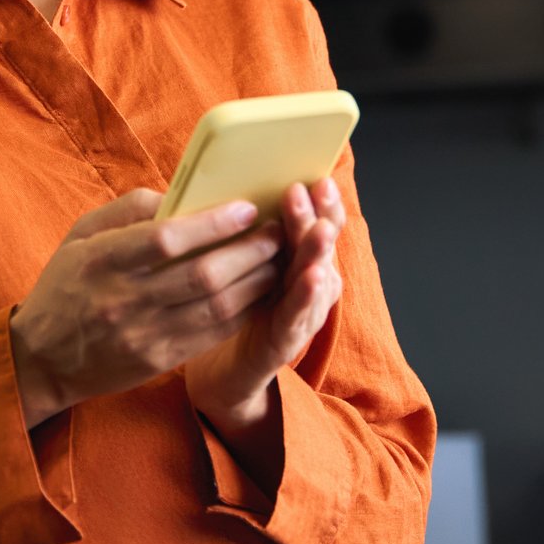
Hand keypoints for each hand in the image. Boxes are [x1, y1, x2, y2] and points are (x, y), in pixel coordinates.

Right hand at [8, 188, 287, 426]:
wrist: (40, 361)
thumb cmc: (65, 286)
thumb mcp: (80, 236)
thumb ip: (128, 209)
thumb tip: (181, 192)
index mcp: (101, 260)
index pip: (165, 239)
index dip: (212, 223)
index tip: (246, 208)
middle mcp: (123, 299)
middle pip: (202, 274)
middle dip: (249, 250)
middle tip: (279, 230)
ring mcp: (143, 334)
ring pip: (216, 306)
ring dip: (257, 280)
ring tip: (279, 258)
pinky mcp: (159, 360)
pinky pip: (213, 334)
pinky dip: (244, 310)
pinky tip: (261, 291)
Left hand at [180, 177, 344, 420]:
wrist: (223, 368)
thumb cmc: (229, 303)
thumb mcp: (239, 259)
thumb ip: (242, 228)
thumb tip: (232, 182)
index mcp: (296, 258)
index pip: (317, 223)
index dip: (321, 202)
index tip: (319, 175)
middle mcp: (308, 284)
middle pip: (319, 245)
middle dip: (319, 215)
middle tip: (318, 189)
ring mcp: (302, 313)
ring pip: (317, 277)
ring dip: (319, 251)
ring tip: (321, 228)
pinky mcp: (285, 341)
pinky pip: (298, 317)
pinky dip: (307, 296)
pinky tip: (313, 275)